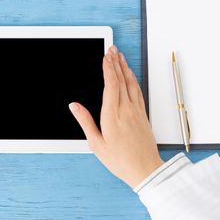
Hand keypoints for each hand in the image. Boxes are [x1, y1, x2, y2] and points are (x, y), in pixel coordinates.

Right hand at [69, 46, 162, 187]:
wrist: (145, 170)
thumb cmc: (120, 160)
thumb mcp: (96, 143)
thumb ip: (85, 121)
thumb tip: (74, 106)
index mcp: (112, 115)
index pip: (111, 85)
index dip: (108, 68)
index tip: (105, 57)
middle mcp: (126, 110)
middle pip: (122, 80)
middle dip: (116, 62)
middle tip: (113, 50)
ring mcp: (136, 112)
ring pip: (132, 84)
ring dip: (126, 68)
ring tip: (121, 58)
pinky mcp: (143, 116)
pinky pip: (138, 92)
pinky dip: (134, 80)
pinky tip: (131, 76)